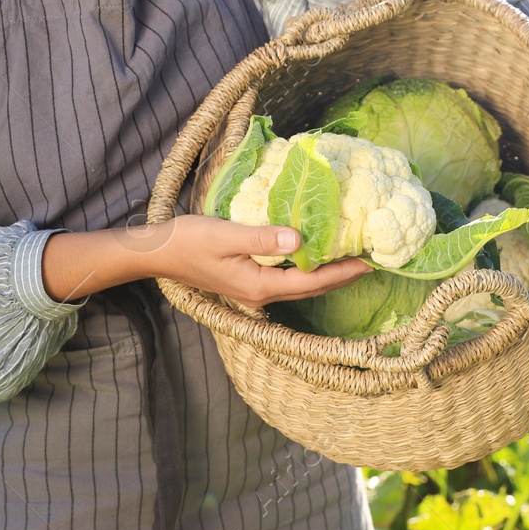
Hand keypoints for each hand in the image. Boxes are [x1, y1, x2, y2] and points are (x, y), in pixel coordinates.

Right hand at [146, 216, 371, 307]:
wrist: (157, 253)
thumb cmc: (189, 241)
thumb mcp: (225, 235)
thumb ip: (262, 238)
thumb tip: (300, 240)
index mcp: (259, 285)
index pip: (311, 281)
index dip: (342, 272)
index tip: (368, 261)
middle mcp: (261, 294)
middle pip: (311, 288)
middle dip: (342, 276)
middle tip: (370, 261)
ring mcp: (253, 290)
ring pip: (300, 286)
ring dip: (327, 275)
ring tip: (351, 259)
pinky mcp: (248, 281)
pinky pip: (287, 279)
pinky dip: (307, 270)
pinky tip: (313, 256)